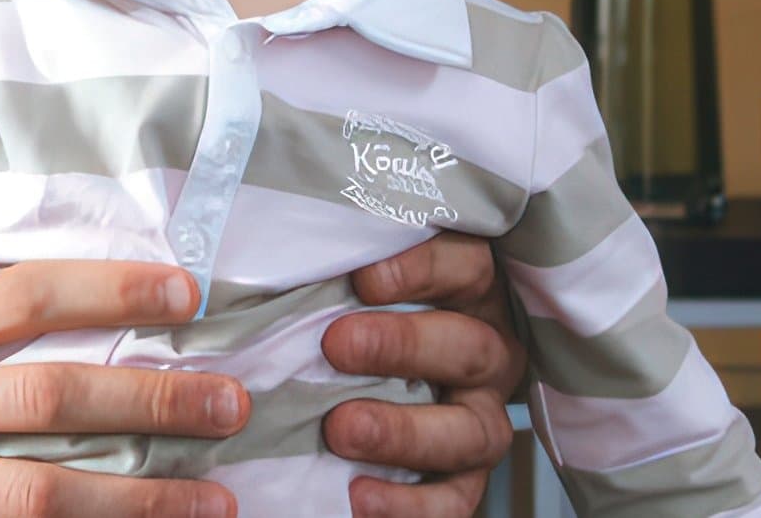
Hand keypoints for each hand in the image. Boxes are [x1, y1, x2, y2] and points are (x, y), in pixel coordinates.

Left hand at [321, 237, 522, 517]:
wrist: (357, 388)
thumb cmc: (351, 315)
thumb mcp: (349, 283)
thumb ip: (330, 272)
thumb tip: (274, 266)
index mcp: (467, 294)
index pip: (467, 266)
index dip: (422, 269)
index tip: (364, 278)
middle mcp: (486, 355)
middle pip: (470, 347)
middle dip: (404, 346)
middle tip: (337, 346)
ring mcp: (482, 419)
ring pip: (474, 430)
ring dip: (406, 432)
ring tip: (343, 430)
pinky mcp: (466, 478)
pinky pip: (455, 500)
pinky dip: (411, 505)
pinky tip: (360, 496)